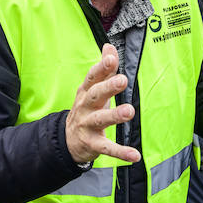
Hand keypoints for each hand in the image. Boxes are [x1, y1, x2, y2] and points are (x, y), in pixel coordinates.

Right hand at [65, 44, 139, 163]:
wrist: (67, 139)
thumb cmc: (86, 109)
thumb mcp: (92, 88)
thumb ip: (103, 69)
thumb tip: (109, 46)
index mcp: (86, 92)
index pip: (93, 77)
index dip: (102, 67)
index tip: (112, 58)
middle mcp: (85, 107)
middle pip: (95, 95)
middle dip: (108, 88)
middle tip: (122, 80)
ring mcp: (87, 126)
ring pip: (100, 119)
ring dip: (114, 115)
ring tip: (129, 111)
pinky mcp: (92, 144)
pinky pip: (107, 148)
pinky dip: (120, 152)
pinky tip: (135, 155)